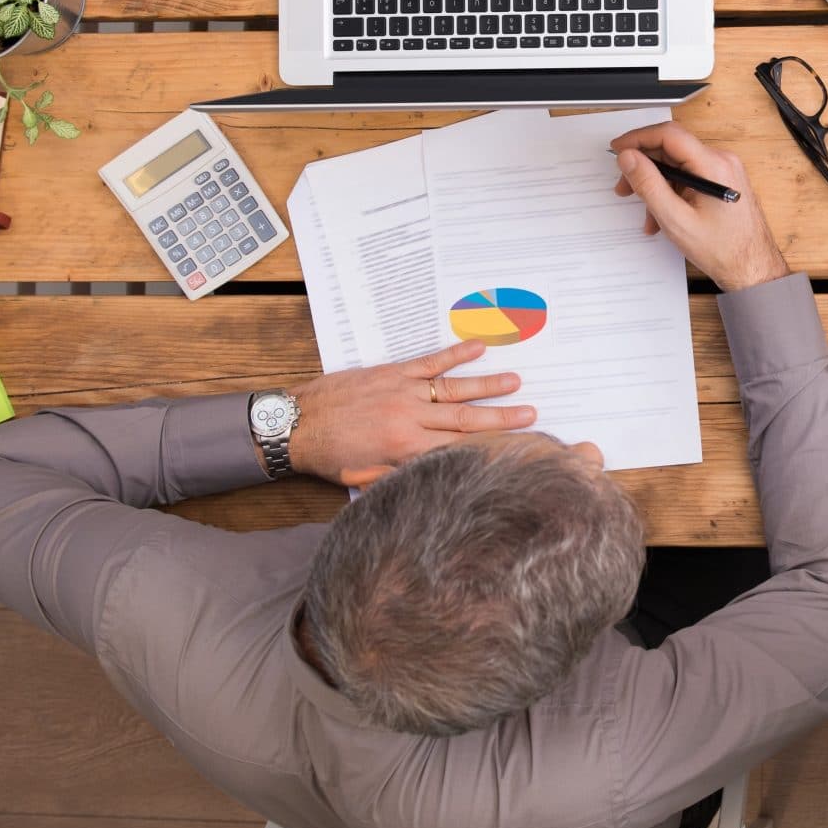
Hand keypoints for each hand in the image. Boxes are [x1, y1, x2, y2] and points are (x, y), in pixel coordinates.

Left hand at [285, 341, 534, 487]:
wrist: (295, 424)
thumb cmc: (328, 457)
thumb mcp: (365, 479)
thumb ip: (402, 476)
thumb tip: (437, 478)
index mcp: (405, 450)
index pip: (457, 449)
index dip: (489, 448)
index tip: (516, 447)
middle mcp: (410, 419)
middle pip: (466, 419)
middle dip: (502, 419)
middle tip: (532, 415)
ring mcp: (403, 392)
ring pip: (454, 389)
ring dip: (487, 386)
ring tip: (516, 383)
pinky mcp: (392, 374)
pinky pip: (429, 363)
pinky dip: (455, 354)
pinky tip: (477, 348)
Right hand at [610, 120, 788, 290]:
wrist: (752, 268)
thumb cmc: (723, 250)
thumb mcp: (675, 219)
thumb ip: (649, 184)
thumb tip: (628, 158)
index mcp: (713, 165)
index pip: (669, 134)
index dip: (638, 138)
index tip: (617, 148)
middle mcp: (722, 161)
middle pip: (672, 149)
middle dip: (644, 167)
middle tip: (623, 186)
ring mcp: (724, 171)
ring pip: (678, 166)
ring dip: (656, 185)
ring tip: (646, 213)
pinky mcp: (722, 182)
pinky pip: (689, 177)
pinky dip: (671, 192)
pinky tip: (662, 216)